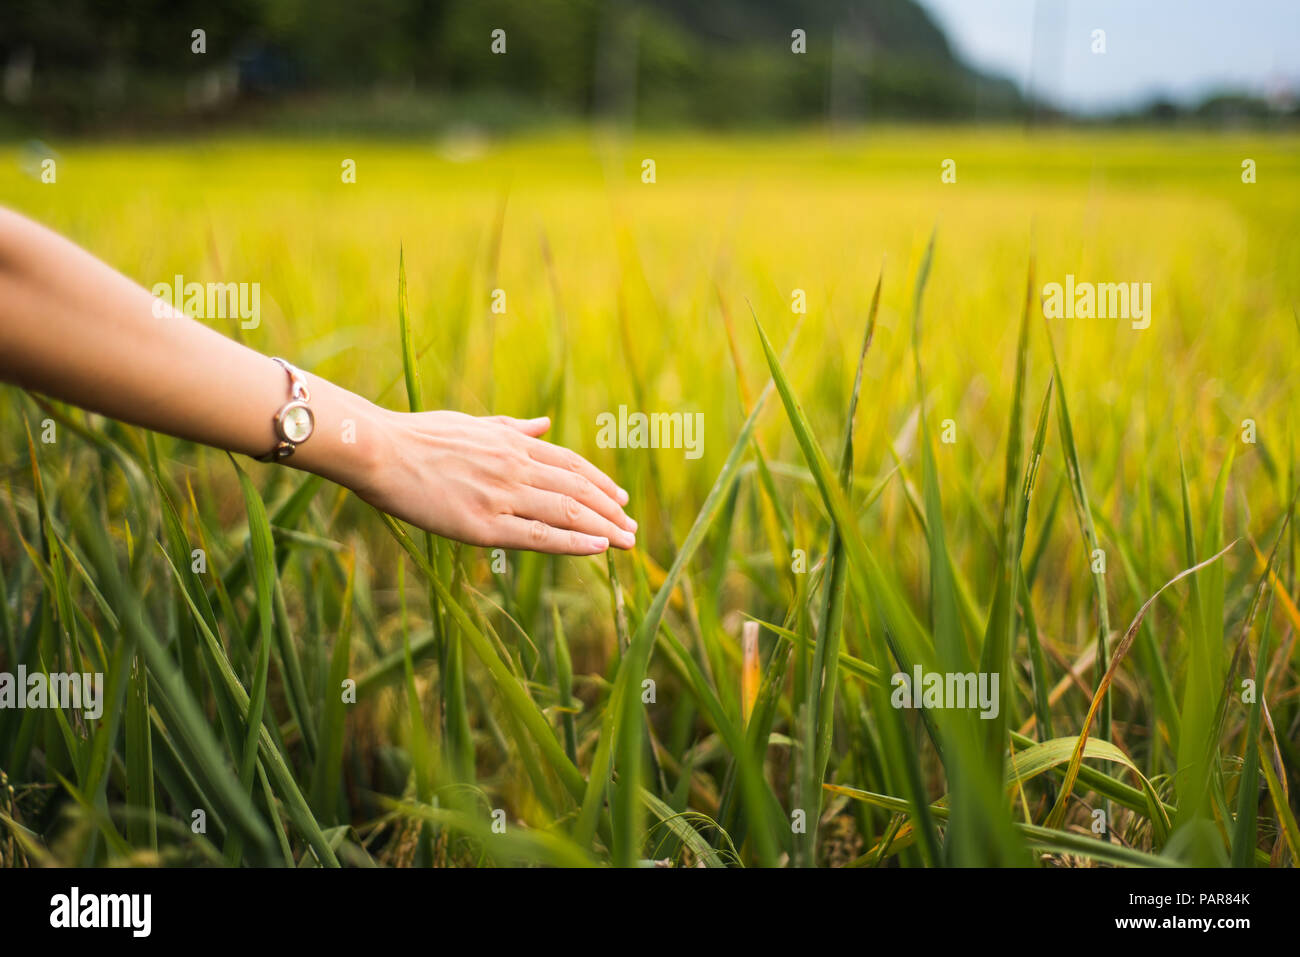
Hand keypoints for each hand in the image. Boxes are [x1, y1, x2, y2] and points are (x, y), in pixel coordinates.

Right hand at [353, 409, 635, 554]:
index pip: (569, 463)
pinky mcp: (481, 524)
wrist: (377, 450)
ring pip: (565, 511)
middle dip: (609, 509)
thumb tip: (544, 423)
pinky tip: (597, 548)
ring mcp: (499, 495)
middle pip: (576, 488)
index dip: (598, 482)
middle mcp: (513, 467)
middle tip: (633, 527)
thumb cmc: (416, 437)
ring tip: (626, 541)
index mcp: (510, 444)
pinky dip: (572, 541)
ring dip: (602, 527)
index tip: (619, 497)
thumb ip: (511, 428)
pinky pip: (537, 535)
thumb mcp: (471, 424)